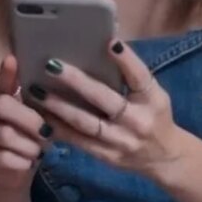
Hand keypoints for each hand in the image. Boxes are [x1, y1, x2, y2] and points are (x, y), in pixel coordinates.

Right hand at [0, 54, 48, 190]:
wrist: (9, 179)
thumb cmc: (26, 142)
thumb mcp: (32, 121)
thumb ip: (35, 101)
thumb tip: (50, 75)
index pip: (1, 83)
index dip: (6, 72)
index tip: (13, 60)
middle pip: (2, 105)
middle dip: (29, 118)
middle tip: (46, 132)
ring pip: (5, 134)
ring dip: (29, 144)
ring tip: (38, 151)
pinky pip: (4, 158)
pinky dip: (22, 162)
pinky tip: (29, 163)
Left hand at [26, 40, 183, 178]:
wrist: (165, 159)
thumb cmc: (155, 116)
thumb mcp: (154, 95)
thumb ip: (132, 78)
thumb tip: (103, 48)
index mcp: (153, 100)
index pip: (140, 77)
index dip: (126, 60)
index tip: (109, 42)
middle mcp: (138, 121)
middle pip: (106, 99)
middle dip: (77, 82)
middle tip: (51, 65)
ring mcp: (121, 141)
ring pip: (86, 123)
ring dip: (58, 106)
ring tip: (36, 91)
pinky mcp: (107, 157)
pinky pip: (79, 142)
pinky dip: (58, 128)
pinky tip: (40, 116)